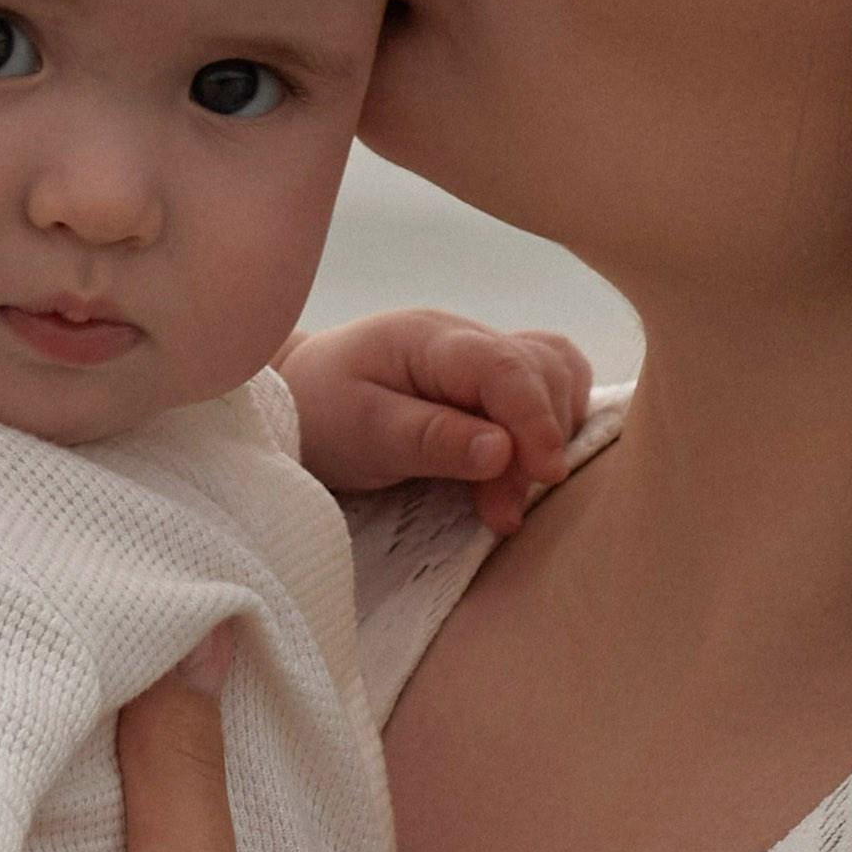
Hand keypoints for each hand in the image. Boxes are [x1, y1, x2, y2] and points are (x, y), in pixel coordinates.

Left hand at [278, 311, 592, 533]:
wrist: (296, 402)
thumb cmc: (320, 413)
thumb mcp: (363, 431)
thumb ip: (431, 439)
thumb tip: (503, 450)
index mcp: (430, 339)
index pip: (505, 366)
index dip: (535, 420)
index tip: (547, 475)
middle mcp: (466, 339)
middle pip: (542, 371)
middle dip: (538, 442)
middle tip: (502, 512)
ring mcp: (481, 356)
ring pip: (556, 375)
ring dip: (550, 434)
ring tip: (508, 495)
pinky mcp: (489, 383)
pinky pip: (546, 386)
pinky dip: (550, 423)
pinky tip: (527, 463)